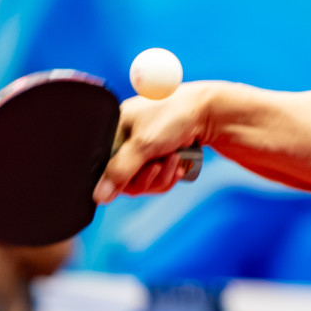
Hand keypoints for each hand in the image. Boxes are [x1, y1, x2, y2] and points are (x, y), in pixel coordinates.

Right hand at [93, 81, 218, 203]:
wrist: (210, 113)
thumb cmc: (175, 115)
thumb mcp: (143, 144)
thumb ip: (119, 172)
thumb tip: (99, 197)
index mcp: (113, 127)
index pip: (100, 165)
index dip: (117, 176)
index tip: (135, 173)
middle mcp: (124, 139)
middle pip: (123, 179)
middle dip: (146, 177)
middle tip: (159, 164)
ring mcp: (142, 149)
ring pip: (142, 182)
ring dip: (161, 175)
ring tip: (174, 158)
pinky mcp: (158, 156)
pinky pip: (156, 179)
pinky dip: (169, 174)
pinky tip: (178, 162)